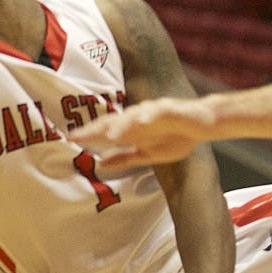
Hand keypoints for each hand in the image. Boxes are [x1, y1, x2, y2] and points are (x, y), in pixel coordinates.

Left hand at [68, 97, 213, 168]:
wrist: (203, 123)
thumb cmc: (174, 136)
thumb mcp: (147, 154)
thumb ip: (124, 158)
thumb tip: (99, 164)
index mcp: (131, 129)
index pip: (105, 131)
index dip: (88, 135)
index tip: (69, 140)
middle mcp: (137, 117)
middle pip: (113, 121)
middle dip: (95, 128)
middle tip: (78, 136)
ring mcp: (152, 111)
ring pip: (132, 116)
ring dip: (120, 124)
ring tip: (108, 134)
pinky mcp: (171, 108)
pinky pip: (158, 111)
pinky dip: (148, 115)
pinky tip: (140, 121)